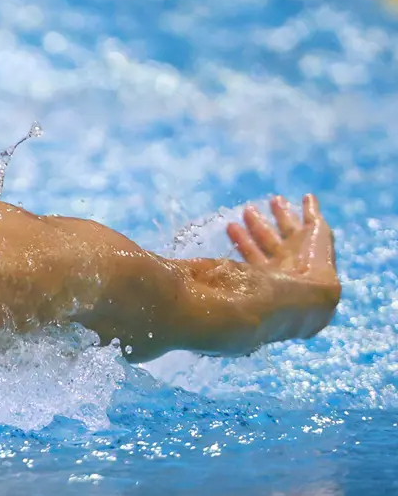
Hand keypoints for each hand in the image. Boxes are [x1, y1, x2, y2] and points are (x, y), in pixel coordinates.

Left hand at [225, 193, 339, 338]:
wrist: (307, 298)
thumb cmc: (269, 296)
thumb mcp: (234, 288)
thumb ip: (212, 281)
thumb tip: (176, 289)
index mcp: (270, 276)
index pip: (252, 254)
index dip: (242, 241)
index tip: (230, 226)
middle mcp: (287, 262)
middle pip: (269, 239)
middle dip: (258, 225)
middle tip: (248, 210)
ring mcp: (304, 249)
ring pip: (288, 227)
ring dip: (281, 213)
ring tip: (274, 199)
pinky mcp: (320, 236)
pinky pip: (315, 218)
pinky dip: (312, 207)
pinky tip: (307, 197)